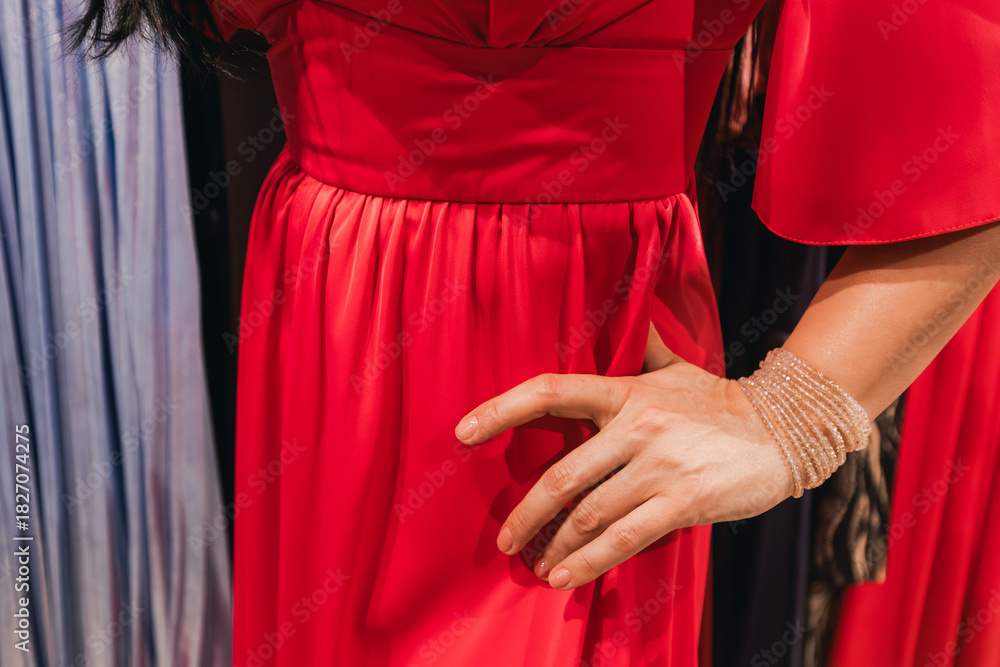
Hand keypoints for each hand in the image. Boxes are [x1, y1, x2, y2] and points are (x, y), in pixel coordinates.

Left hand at [454, 338, 794, 590]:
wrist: (785, 430)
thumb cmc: (720, 401)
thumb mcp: (676, 367)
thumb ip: (641, 347)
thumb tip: (620, 314)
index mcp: (625, 391)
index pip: (551, 391)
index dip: (501, 409)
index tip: (463, 432)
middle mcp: (636, 426)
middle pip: (561, 475)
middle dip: (526, 514)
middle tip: (506, 539)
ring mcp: (659, 464)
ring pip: (588, 514)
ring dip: (555, 546)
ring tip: (538, 566)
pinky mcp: (683, 499)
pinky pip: (624, 537)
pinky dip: (589, 562)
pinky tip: (567, 578)